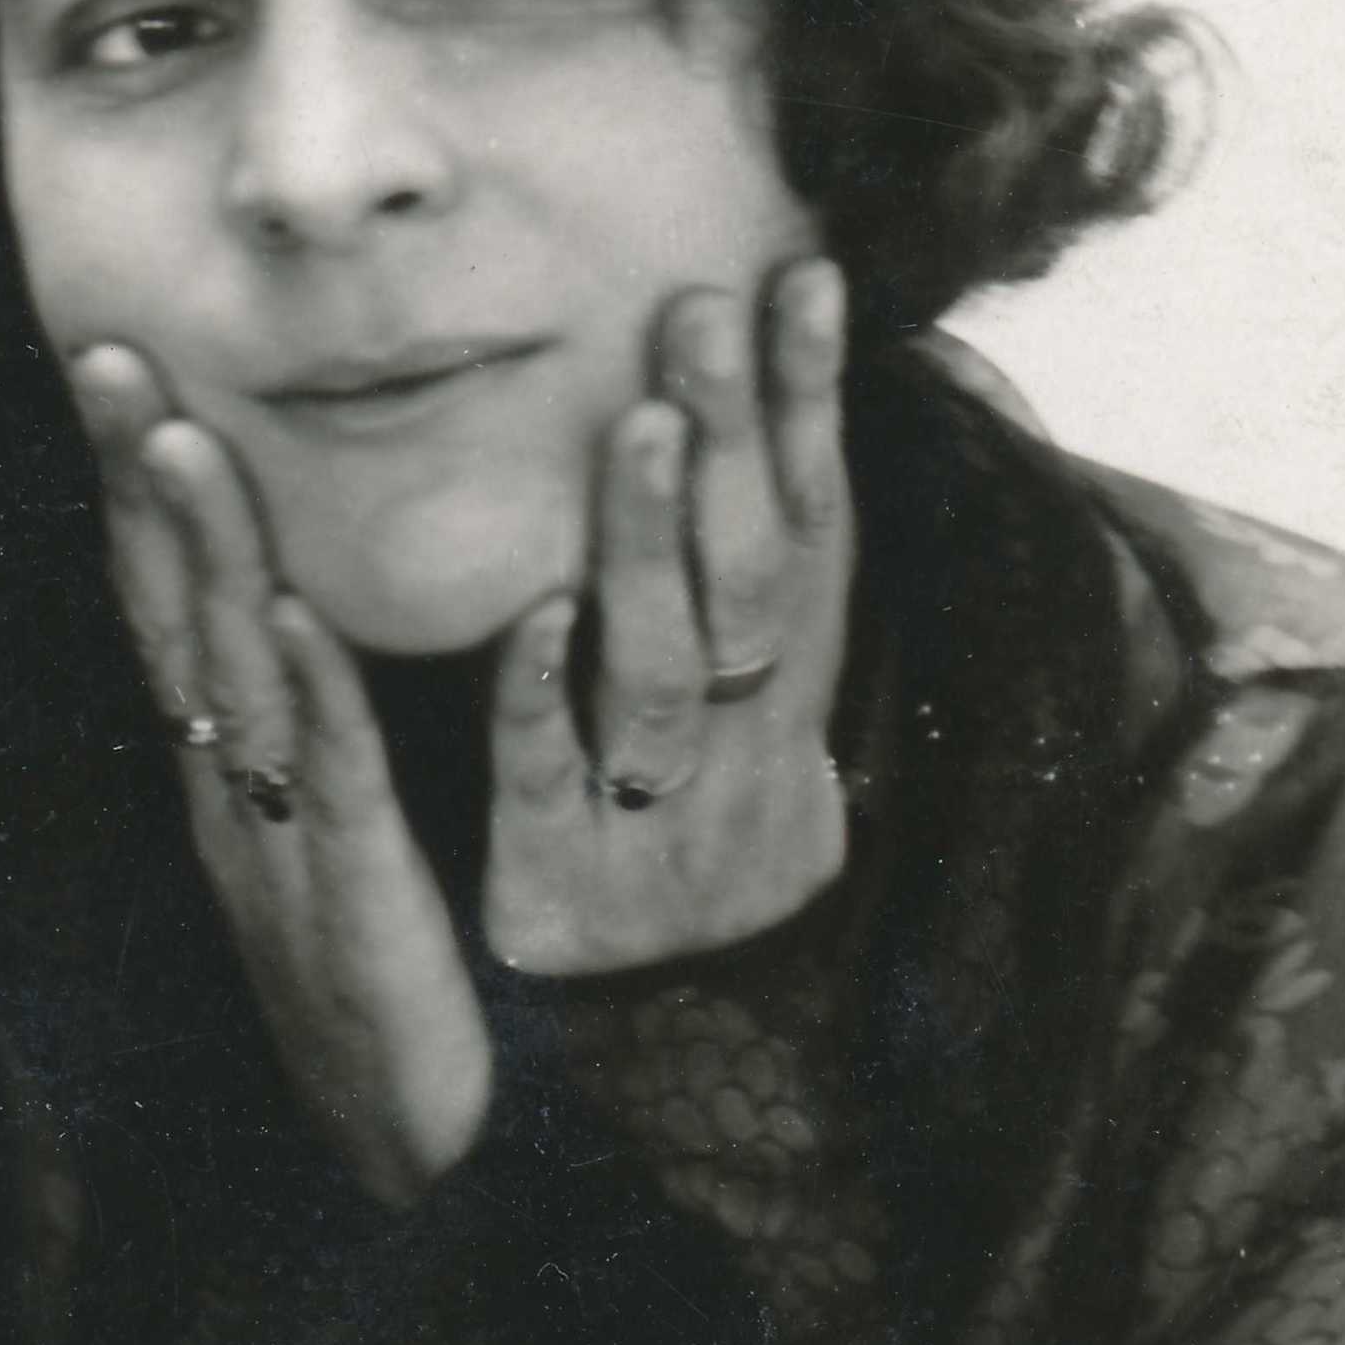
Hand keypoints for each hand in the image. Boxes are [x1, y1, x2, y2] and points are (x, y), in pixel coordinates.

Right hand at [71, 344, 491, 1206]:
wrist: (414, 1161)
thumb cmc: (380, 975)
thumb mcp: (321, 829)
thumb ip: (306, 717)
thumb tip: (297, 593)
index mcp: (224, 766)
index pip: (163, 598)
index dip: (132, 481)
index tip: (112, 360)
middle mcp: (227, 791)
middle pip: (169, 610)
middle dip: (137, 477)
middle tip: (107, 353)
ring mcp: (275, 844)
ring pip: (230, 677)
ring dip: (203, 555)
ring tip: (182, 437)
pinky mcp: (353, 903)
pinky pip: (331, 781)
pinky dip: (312, 690)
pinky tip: (295, 612)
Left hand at [481, 258, 853, 975]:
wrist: (661, 1070)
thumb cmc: (685, 848)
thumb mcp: (740, 727)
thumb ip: (740, 592)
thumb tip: (763, 426)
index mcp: (781, 700)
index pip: (808, 529)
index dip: (809, 407)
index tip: (800, 274)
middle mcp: (740, 750)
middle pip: (746, 579)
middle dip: (732, 438)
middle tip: (701, 304)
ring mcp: (655, 816)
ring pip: (658, 667)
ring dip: (649, 542)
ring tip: (637, 418)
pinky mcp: (558, 882)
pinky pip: (548, 777)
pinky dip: (542, 694)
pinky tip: (535, 609)